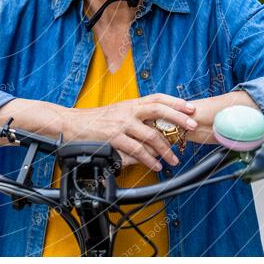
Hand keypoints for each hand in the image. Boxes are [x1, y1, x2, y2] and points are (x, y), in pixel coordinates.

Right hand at [62, 94, 197, 170]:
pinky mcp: (114, 137)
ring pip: (150, 135)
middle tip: (192, 126)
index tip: (191, 107)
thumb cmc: (94, 121)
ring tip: (174, 158)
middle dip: (178, 118)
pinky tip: (156, 165)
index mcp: (130, 103)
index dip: (175, 102)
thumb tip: (154, 125)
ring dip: (165, 149)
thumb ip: (134, 116)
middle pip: (158, 110)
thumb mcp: (116, 113)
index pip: (157, 98)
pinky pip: (137, 150)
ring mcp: (121, 124)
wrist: (71, 124)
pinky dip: (149, 160)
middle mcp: (127, 110)